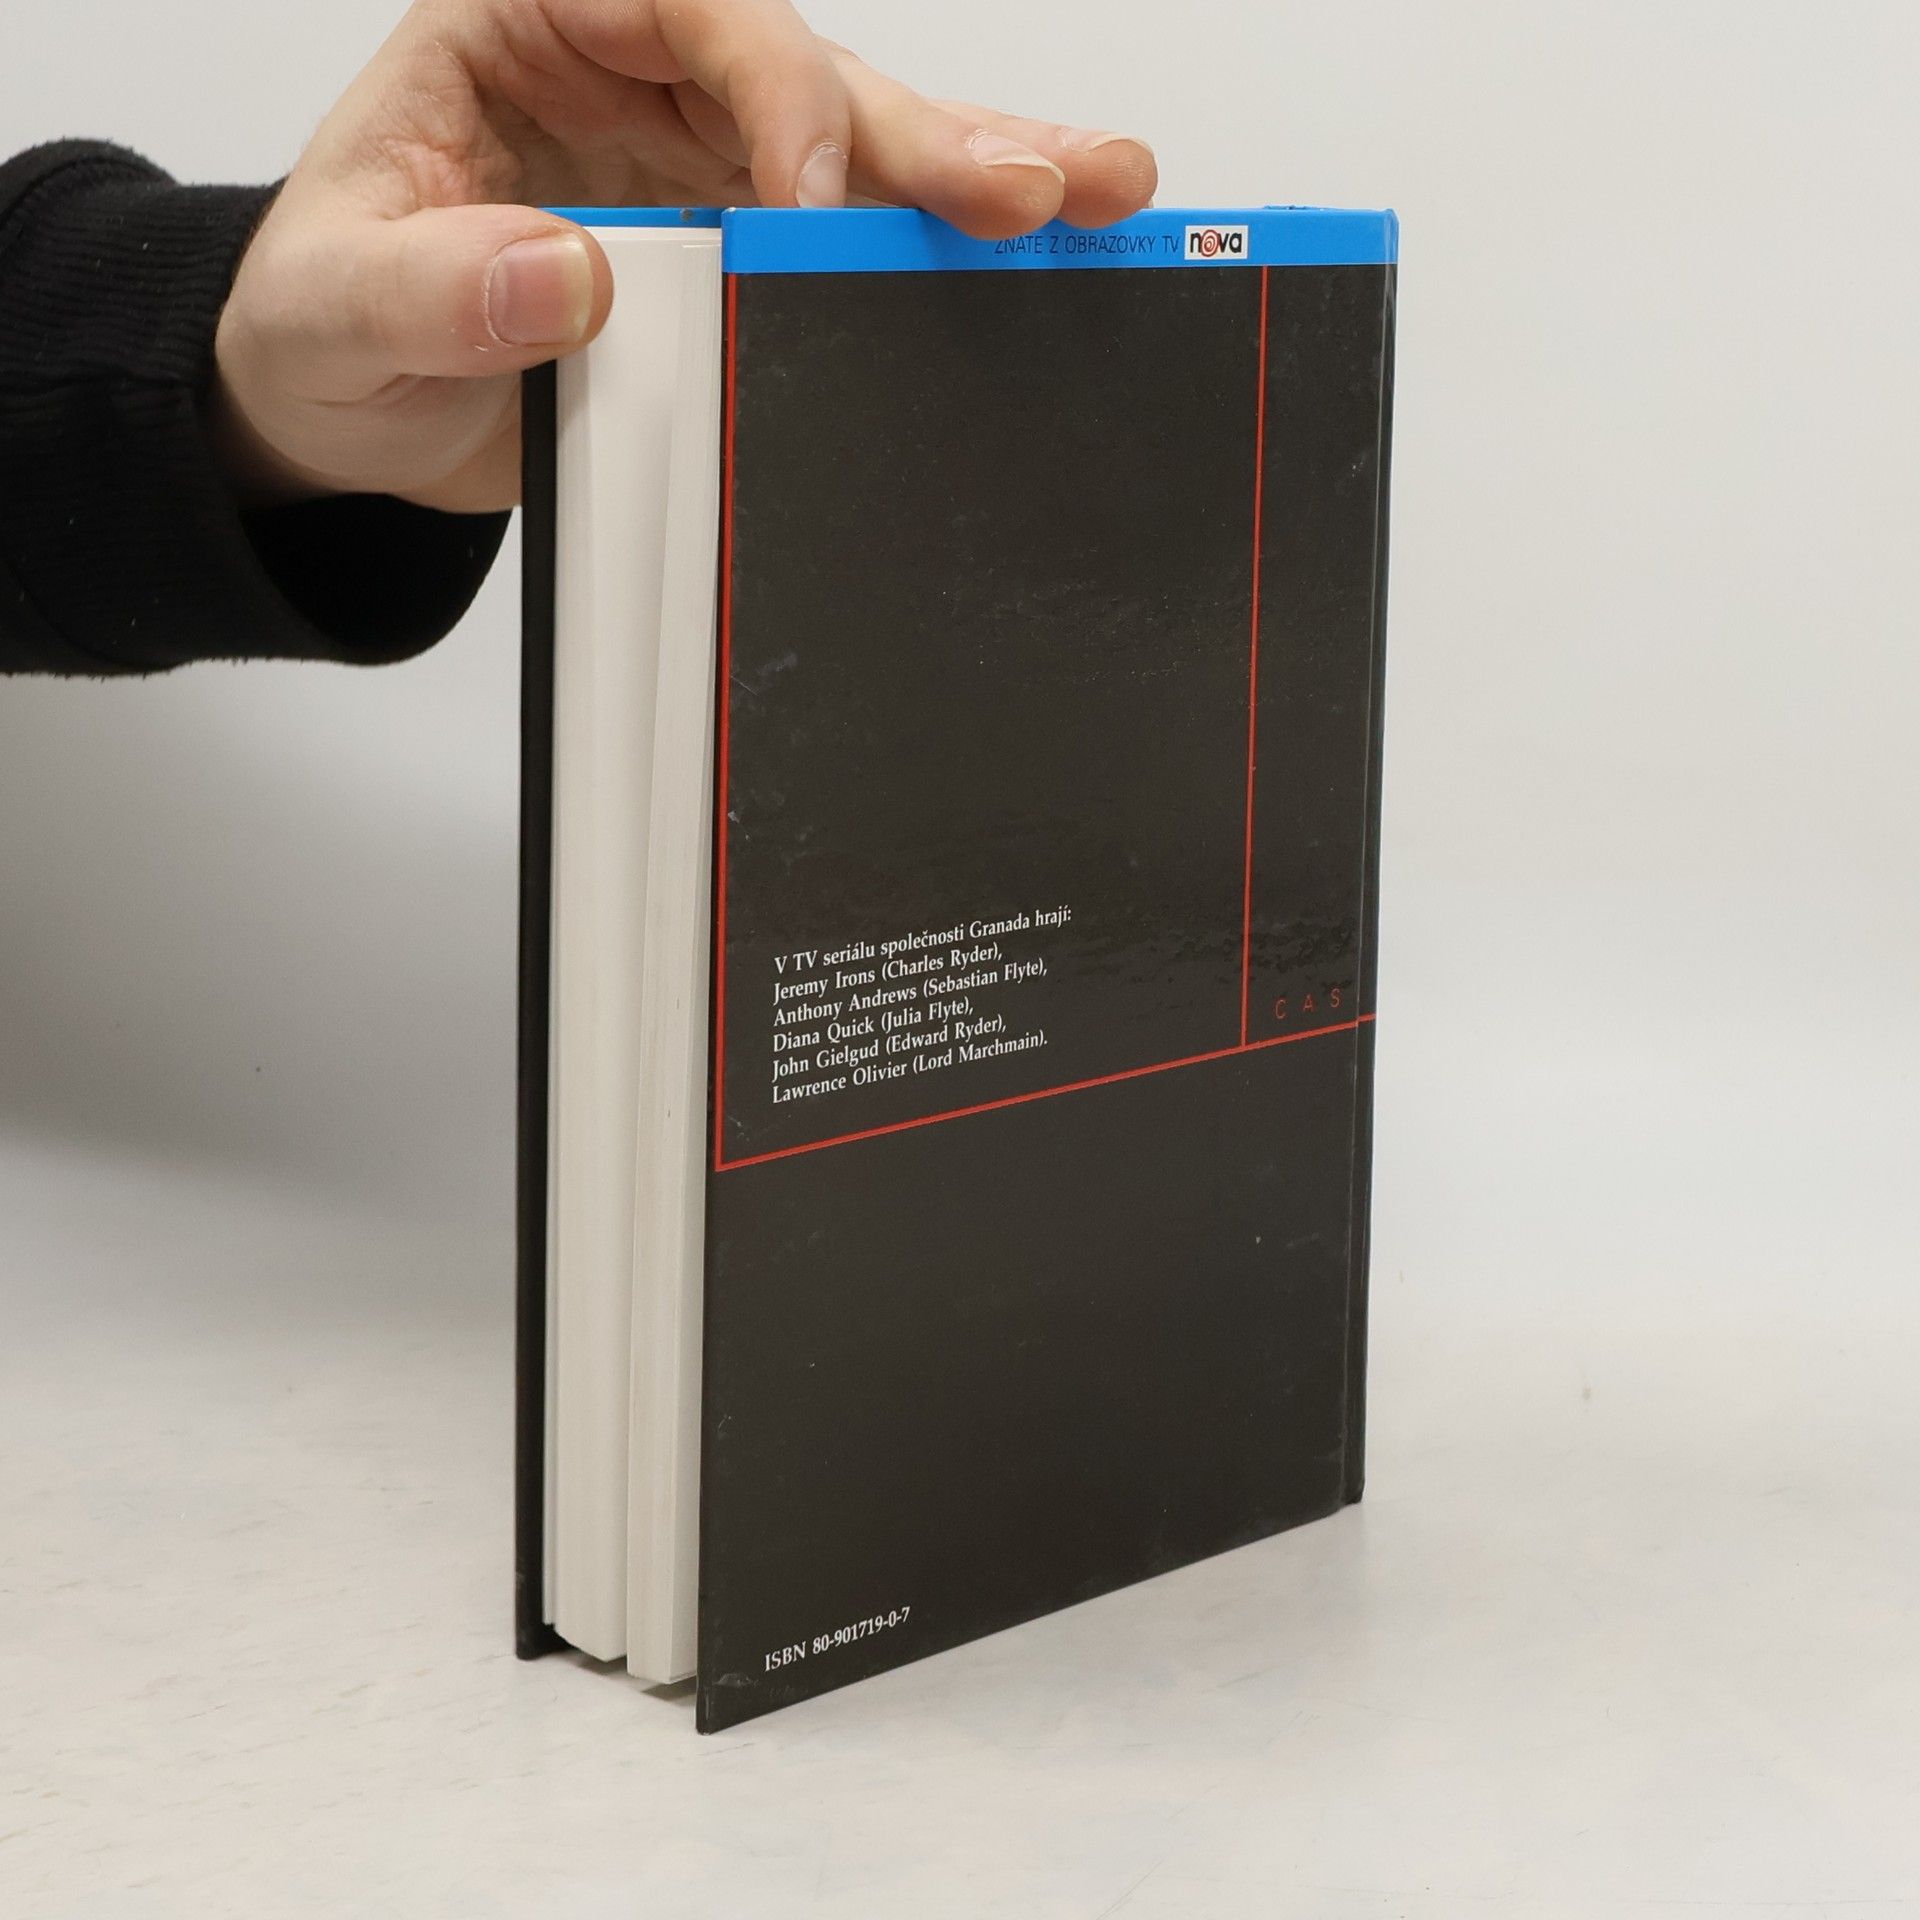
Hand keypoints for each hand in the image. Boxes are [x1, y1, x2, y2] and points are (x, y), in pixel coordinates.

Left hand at [212, 0, 1155, 514]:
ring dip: (976, 176)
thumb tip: (565, 275)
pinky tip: (1047, 257)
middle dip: (920, 132)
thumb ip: (432, 286)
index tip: (806, 202)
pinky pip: (853, 247)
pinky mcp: (740, 262)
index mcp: (531, 28)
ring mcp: (702, 169)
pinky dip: (942, 258)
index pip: (679, 6)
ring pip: (858, 149)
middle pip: (803, 76)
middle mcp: (636, 80)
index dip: (767, 87)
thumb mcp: (338, 307)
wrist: (348, 415)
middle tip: (1028, 187)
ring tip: (1104, 193)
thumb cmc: (326, 327)